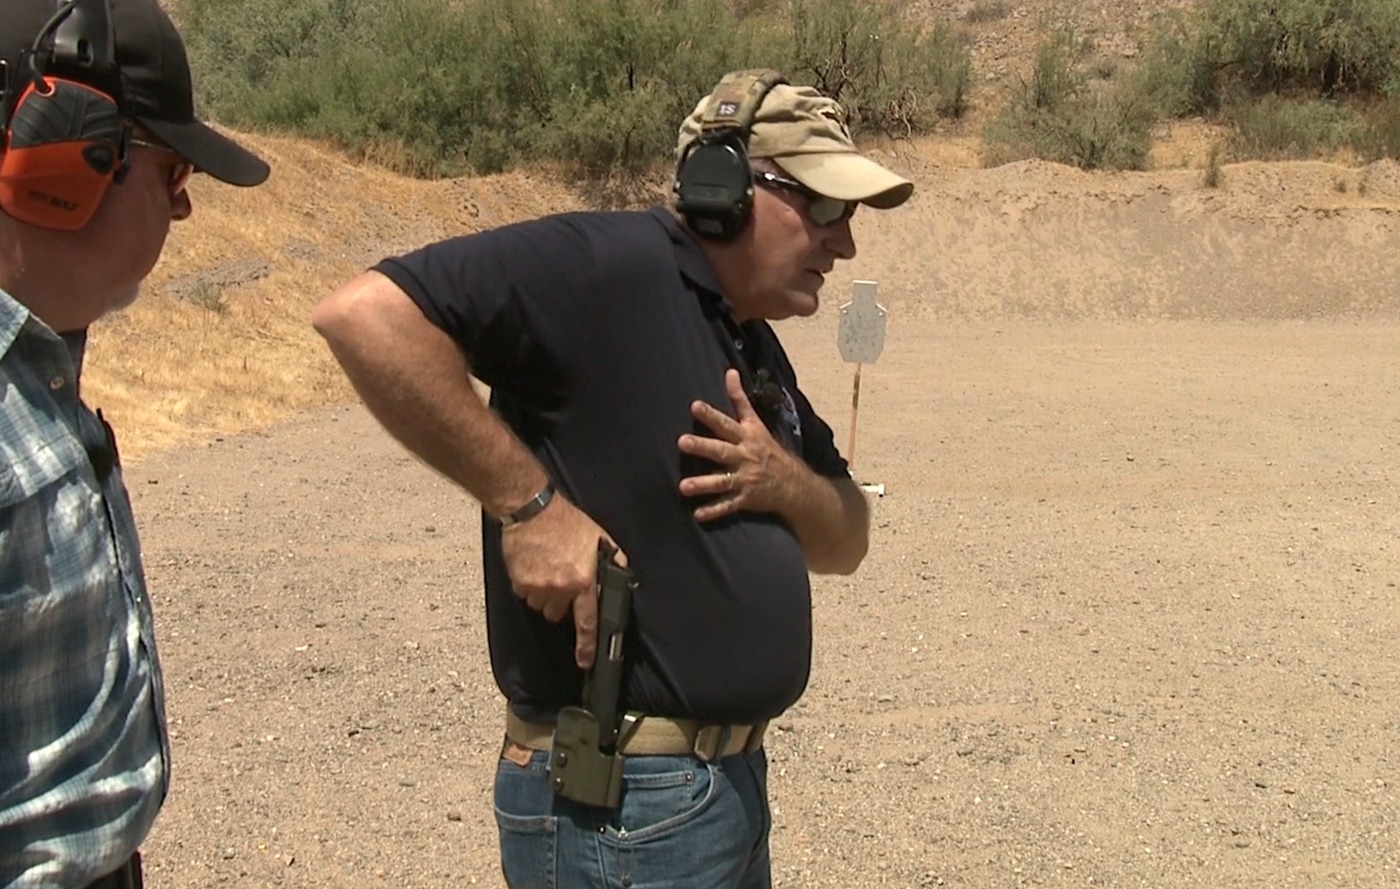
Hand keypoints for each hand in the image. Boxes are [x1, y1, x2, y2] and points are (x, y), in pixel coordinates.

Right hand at [500, 494, 625, 669]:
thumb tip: (622, 578)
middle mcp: (560, 588)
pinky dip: (528, 585)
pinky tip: (534, 566)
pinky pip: (525, 594)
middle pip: (558, 614)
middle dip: (561, 604)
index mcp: (583, 580)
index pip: (588, 621)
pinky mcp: (519, 581)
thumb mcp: (600, 538)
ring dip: (544, 595)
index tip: (585, 661)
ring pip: (540, 606)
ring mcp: (537, 586)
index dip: (587, 646)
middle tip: (562, 581)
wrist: (532, 509)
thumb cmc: (567, 521)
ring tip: (547, 570)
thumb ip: (613, 561)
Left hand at [677, 368, 796, 521]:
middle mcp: (745, 456)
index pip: (727, 423)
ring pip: (721, 481)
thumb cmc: (769, 450)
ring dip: (703, 484)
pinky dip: (713, 511)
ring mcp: (745, 479)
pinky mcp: (745, 499)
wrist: (793, 484)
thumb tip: (730, 371)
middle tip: (682, 442)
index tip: (694, 406)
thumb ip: (739, 399)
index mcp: (747, 437)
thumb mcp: (756, 423)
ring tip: (683, 486)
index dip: (711, 414)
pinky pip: (728, 506)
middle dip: (702, 446)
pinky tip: (697, 515)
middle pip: (721, 450)